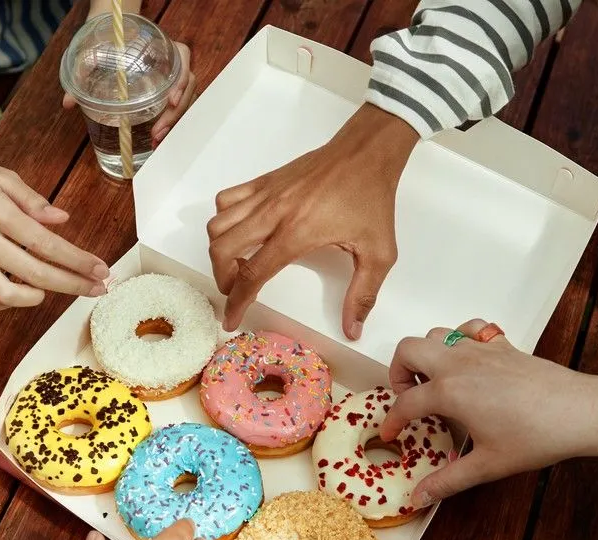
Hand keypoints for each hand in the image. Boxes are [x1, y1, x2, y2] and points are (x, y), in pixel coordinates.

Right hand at [0, 156, 108, 311]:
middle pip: (34, 272)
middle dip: (72, 284)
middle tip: (97, 288)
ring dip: (38, 297)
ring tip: (55, 287)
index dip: (76, 260)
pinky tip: (26, 290)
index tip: (100, 269)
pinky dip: (11, 302)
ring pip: (7, 295)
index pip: (44, 242)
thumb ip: (32, 200)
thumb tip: (62, 221)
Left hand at [61, 41, 196, 145]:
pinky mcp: (168, 94)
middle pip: (187, 89)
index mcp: (163, 46)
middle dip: (175, 115)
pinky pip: (175, 109)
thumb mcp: (94, 51)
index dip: (182, 81)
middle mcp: (172, 64)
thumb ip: (82, 72)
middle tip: (158, 133)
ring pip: (183, 103)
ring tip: (156, 140)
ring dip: (173, 124)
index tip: (172, 100)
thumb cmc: (109, 39)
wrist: (113, 32)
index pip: (183, 59)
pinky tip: (155, 138)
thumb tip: (69, 102)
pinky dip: (168, 125)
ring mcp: (172, 81)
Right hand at [206, 103, 418, 337]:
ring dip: (219, 249)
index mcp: (296, 233)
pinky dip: (223, 218)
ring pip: (218, 223)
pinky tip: (242, 230)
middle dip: (222, 278)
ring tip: (238, 262)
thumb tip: (353, 329)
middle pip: (222, 249)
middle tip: (237, 290)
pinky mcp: (264, 181)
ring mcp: (265, 194)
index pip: (252, 274)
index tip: (230, 320)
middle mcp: (273, 213)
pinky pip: (227, 199)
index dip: (236, 302)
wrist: (367, 152)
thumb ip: (363, 293)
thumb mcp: (378, 252)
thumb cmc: (372, 199)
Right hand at [382, 320, 594, 504]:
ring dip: (426, 354)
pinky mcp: (501, 344)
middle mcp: (458, 363)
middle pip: (408, 349)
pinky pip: (468, 329)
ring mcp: (480, 349)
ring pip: (435, 334)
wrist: (579, 412)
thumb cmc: (535, 437)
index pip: (405, 403)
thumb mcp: (487, 465)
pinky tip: (466, 361)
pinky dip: (458, 339)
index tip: (391, 435)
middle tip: (409, 399)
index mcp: (448, 392)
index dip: (392, 421)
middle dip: (398, 372)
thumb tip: (419, 498)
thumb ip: (447, 481)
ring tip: (434, 382)